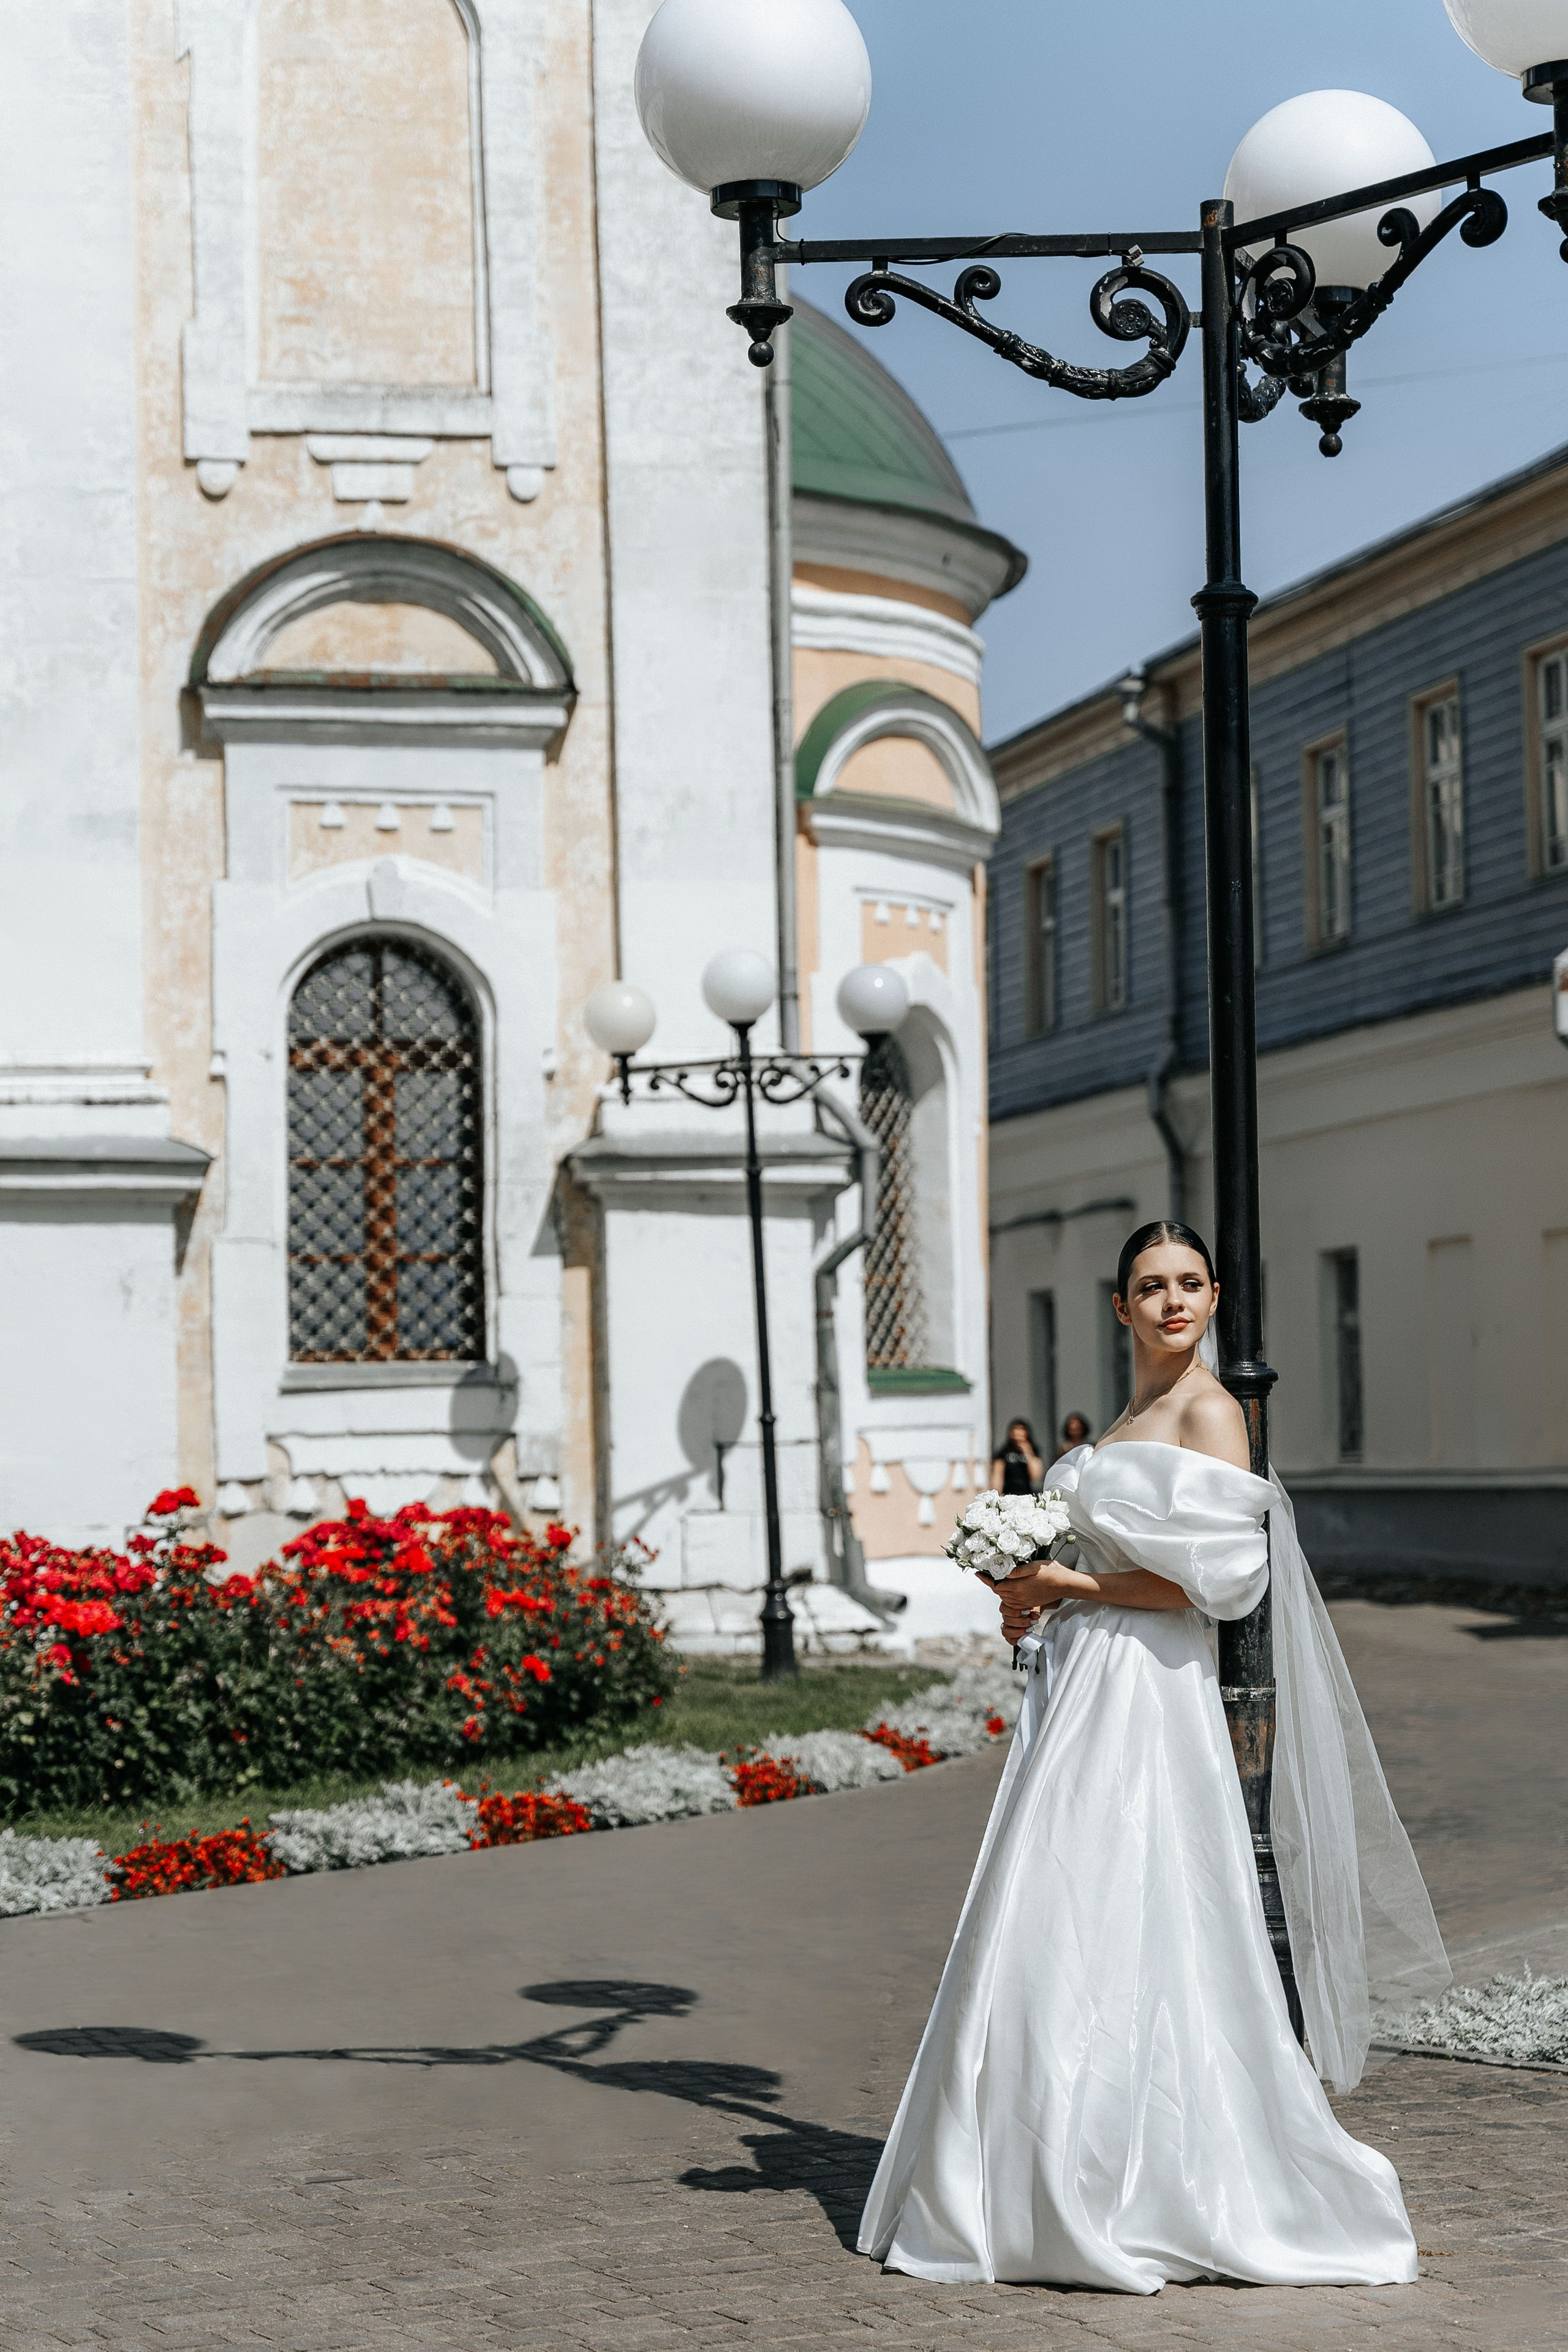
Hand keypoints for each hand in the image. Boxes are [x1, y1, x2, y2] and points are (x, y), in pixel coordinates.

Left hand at [979, 1561, 1094, 1643]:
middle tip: (986, 1572)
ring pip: (1004, 1598)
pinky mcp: (1029, 1604)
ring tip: (997, 1578)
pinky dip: (1007, 1595)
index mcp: (1019, 1587)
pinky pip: (1013, 1603)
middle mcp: (1019, 1597)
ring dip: (999, 1589)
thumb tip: (1004, 1571)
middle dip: (992, 1582)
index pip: (996, 1585)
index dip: (985, 1579)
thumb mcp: (1035, 1566)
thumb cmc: (1052, 1571)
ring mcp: (1024, 1602)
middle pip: (998, 1592)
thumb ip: (1018, 1570)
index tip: (978, 1573)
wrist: (1065, 1584)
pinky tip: (1009, 1587)